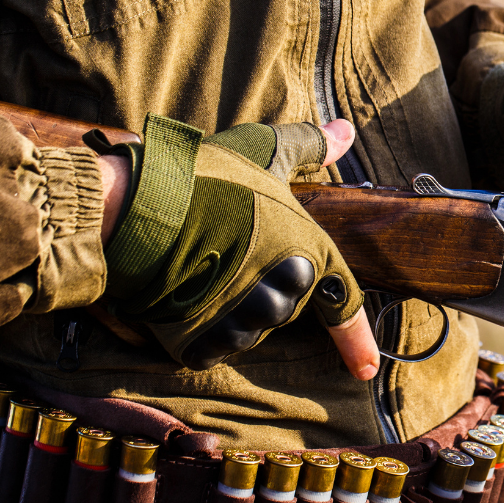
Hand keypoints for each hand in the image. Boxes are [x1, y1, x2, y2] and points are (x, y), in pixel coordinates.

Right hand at [96, 118, 379, 379]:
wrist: (138, 205)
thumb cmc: (203, 176)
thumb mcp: (261, 149)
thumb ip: (308, 145)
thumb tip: (346, 131)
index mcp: (309, 249)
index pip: (341, 302)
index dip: (355, 340)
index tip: (365, 371)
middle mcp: (286, 288)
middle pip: (283, 307)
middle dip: (260, 287)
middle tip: (226, 252)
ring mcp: (245, 317)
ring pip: (248, 328)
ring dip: (229, 307)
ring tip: (201, 266)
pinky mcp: (205, 340)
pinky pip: (213, 345)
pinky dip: (199, 329)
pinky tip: (184, 296)